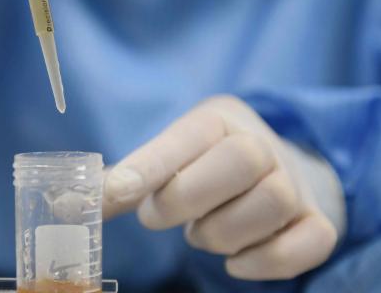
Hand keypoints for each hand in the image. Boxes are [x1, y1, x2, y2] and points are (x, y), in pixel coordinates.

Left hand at [103, 96, 344, 279]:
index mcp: (218, 119)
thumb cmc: (207, 165)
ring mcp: (296, 183)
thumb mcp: (170, 157)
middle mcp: (262, 144)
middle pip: (241, 160)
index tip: (118, 194)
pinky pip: (303, 243)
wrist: (281, 171)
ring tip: (200, 233)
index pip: (186, 136)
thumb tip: (63, 205)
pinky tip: (235, 261)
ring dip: (222, 232)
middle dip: (189, 198)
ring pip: (270, 203)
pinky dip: (265, 261)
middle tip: (157, 219)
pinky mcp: (317, 221)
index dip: (151, 165)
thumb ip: (124, 181)